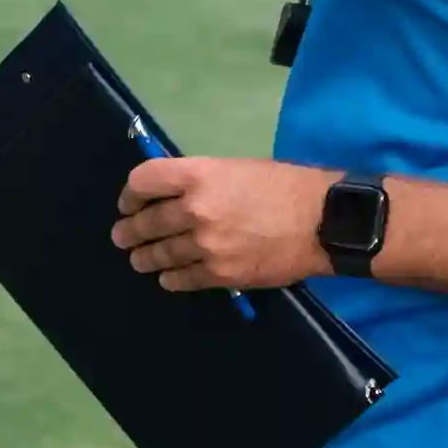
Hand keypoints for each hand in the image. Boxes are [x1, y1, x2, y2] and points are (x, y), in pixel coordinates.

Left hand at [116, 157, 342, 293]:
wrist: (323, 221)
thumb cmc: (285, 186)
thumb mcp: (236, 169)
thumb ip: (200, 180)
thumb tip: (172, 194)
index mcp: (198, 175)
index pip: (143, 181)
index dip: (130, 194)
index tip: (128, 203)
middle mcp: (195, 209)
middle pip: (145, 222)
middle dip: (130, 231)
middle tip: (123, 237)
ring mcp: (205, 245)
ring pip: (159, 254)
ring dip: (144, 258)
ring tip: (139, 259)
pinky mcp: (220, 274)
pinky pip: (181, 279)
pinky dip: (170, 278)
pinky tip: (167, 276)